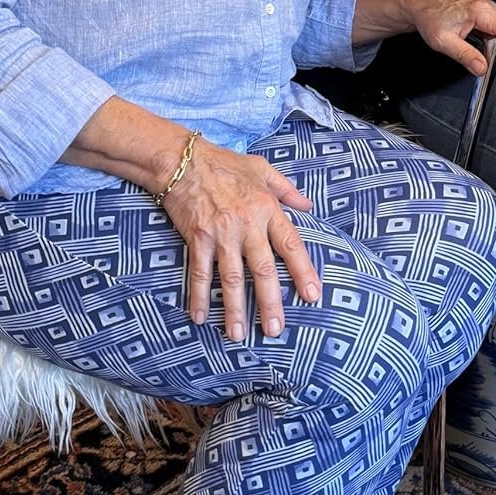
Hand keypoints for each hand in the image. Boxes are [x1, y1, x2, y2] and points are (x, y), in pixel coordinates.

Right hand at [160, 142, 320, 341]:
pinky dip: (199, 296)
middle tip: (274, 329)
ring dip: (234, 308)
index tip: (312, 296)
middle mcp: (246, 225)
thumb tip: (308, 205)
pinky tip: (201, 317)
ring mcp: (220, 234)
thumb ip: (287, 189)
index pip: (290, 244)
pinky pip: (200, 273)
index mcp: (266, 209)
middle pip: (262, 270)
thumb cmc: (225, 163)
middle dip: (270, 302)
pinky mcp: (197, 239)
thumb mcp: (262, 168)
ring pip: (231, 278)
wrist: (183, 160)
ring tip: (238, 334)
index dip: (303, 271)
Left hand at [401, 0, 495, 77]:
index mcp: (482, 12)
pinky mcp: (483, 16)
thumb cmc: (429, 17)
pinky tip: (486, 55)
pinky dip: (495, 45)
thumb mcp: (444, 41)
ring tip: (492, 64)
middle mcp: (488, 9)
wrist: (420, 6)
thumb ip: (465, 55)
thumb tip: (482, 68)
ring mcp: (486, 11)